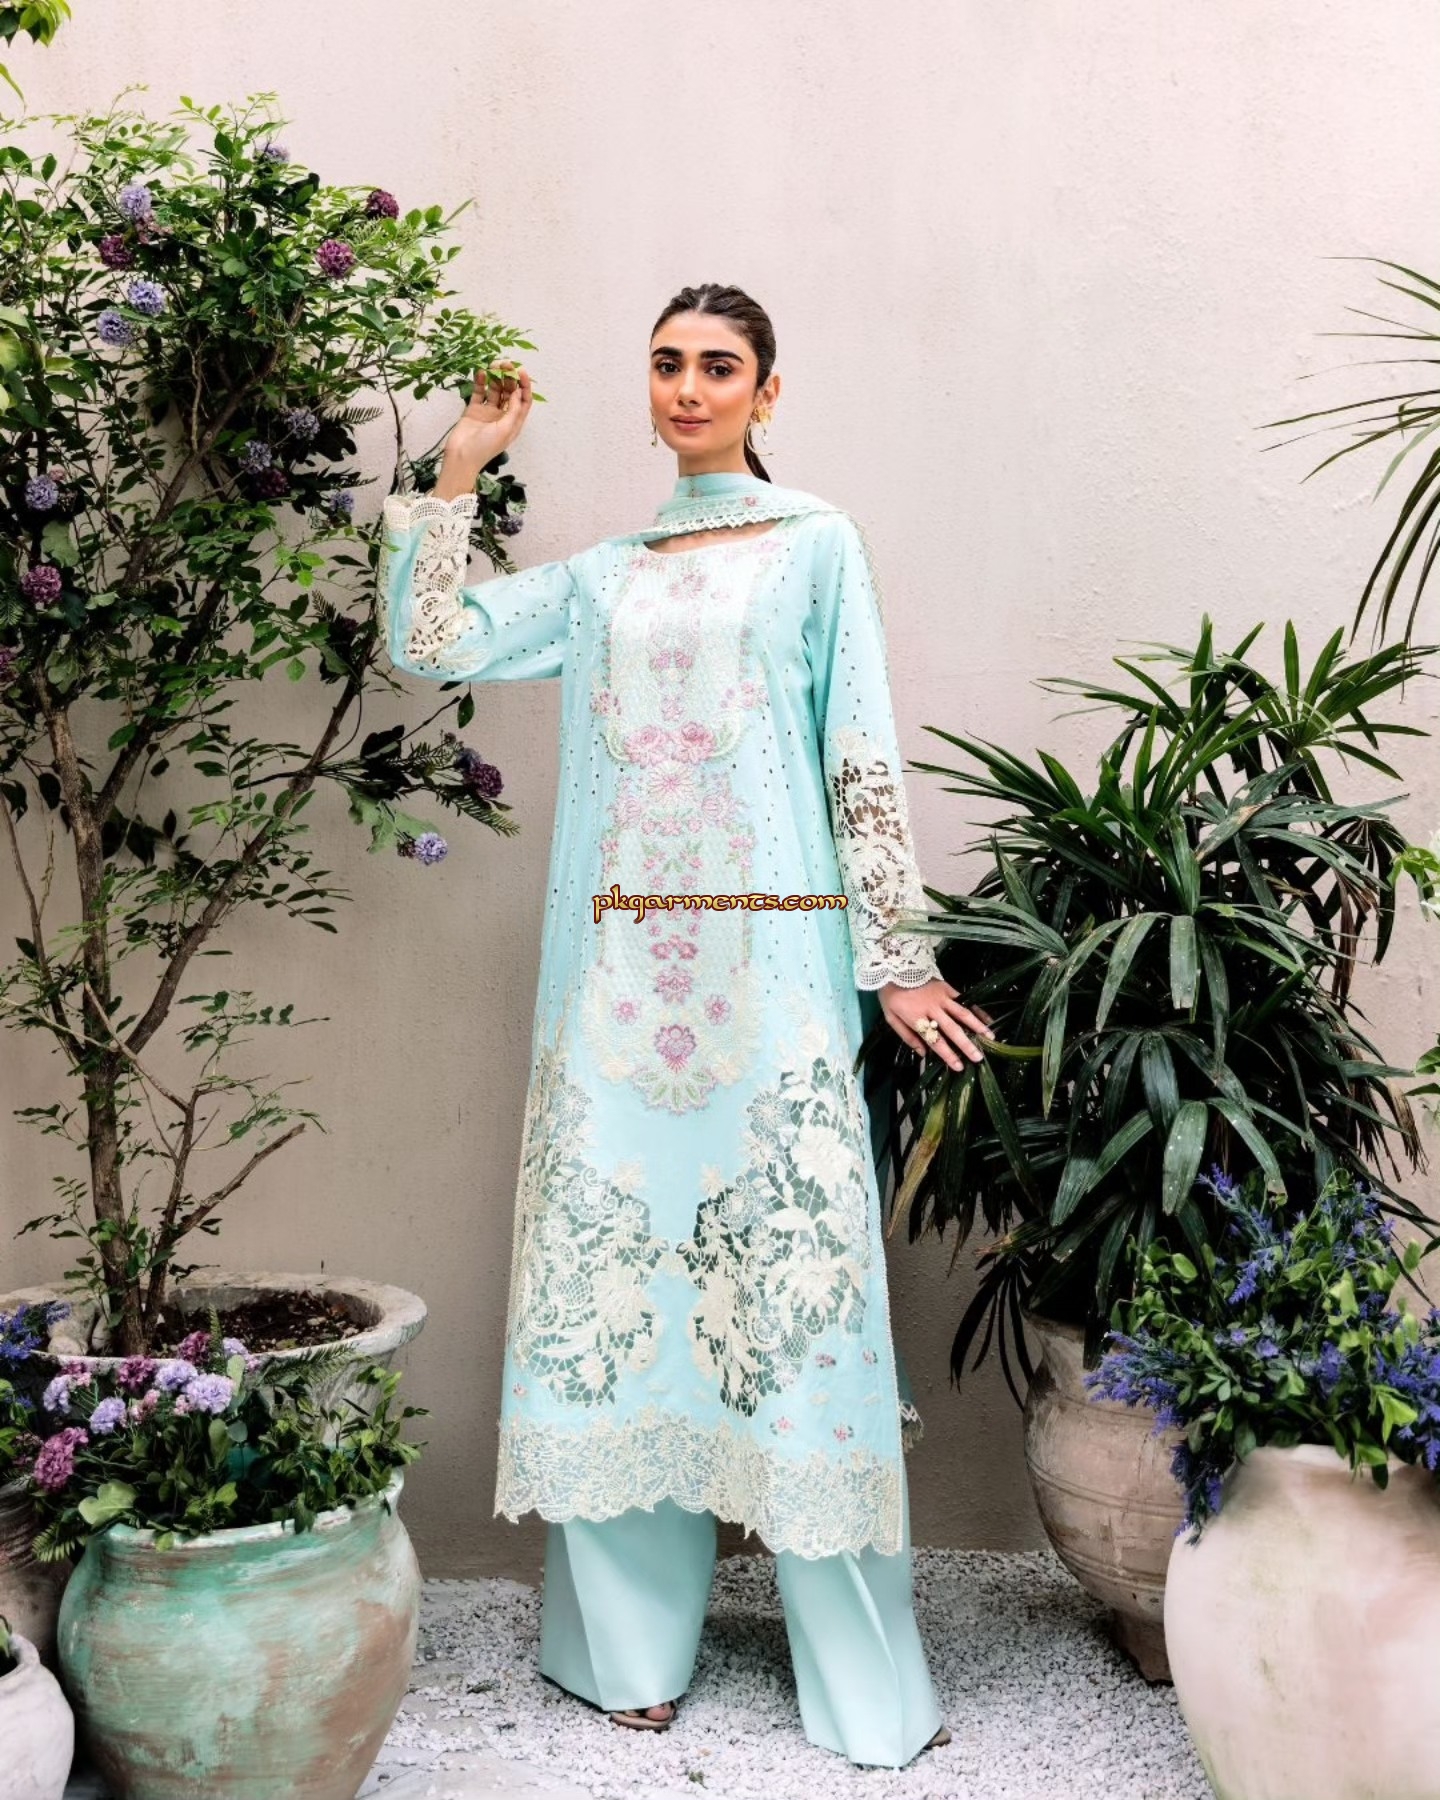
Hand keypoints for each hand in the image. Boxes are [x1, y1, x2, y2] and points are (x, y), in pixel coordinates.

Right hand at [435, 361, 533, 497]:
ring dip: (495, 377)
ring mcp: (488, 413)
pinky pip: (479, 393)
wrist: (461, 457)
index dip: (524, 386)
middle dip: (509, 378)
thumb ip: (514, 410)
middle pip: (510, 393)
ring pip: (495, 390)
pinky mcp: (473, 410)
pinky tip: (481, 372)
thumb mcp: (506, 429)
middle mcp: (502, 416)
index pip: (523, 401)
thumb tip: (519, 392)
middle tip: (506, 364)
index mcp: (513, 423)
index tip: (521, 371)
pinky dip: (480, 382)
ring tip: (493, 365)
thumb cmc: (485, 448)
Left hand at [880, 979, 994, 1070]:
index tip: (958, 1066)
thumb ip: (907, 1036)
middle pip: (952, 1029)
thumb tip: (923, 1053)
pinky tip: (988, 1019)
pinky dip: (977, 1010)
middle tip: (978, 1058)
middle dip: (966, 1045)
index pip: (934, 1040)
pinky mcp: (947, 988)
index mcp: (916, 1017)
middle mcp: (932, 1008)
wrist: (894, 966)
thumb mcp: (891, 1017)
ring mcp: (942, 997)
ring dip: (978, 1027)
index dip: (947, 1054)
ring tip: (990, 1038)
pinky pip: (964, 1001)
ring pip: (963, 1014)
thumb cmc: (891, 995)